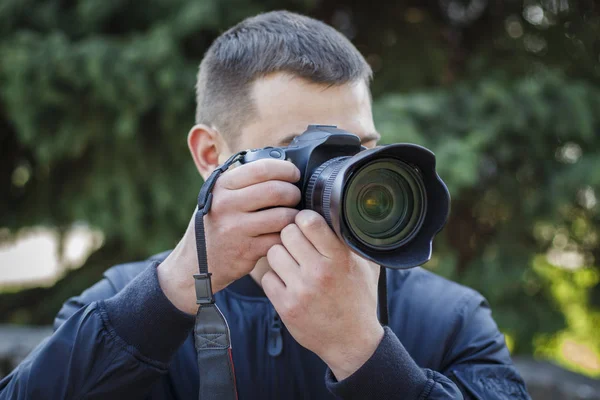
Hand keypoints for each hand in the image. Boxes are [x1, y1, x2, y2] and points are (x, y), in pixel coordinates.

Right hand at [158, 159, 300, 314]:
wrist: (193, 264)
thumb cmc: (214, 224)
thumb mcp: (218, 196)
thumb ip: (242, 182)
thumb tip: (281, 167)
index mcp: (222, 186)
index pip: (261, 169)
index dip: (285, 169)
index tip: (294, 173)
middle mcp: (227, 205)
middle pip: (277, 191)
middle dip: (293, 192)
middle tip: (295, 197)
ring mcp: (236, 229)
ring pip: (283, 216)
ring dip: (294, 215)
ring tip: (292, 216)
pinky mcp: (246, 250)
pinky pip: (279, 238)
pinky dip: (287, 236)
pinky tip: (285, 234)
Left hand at [262, 210, 384, 380]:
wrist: (351, 341)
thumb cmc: (358, 298)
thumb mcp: (364, 266)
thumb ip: (351, 240)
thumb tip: (339, 210)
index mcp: (339, 258)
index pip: (309, 221)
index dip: (304, 218)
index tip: (305, 224)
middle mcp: (319, 272)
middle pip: (287, 233)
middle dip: (290, 236)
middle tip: (297, 245)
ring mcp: (301, 290)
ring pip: (273, 253)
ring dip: (280, 256)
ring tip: (291, 264)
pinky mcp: (286, 306)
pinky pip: (266, 277)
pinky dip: (275, 278)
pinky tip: (287, 283)